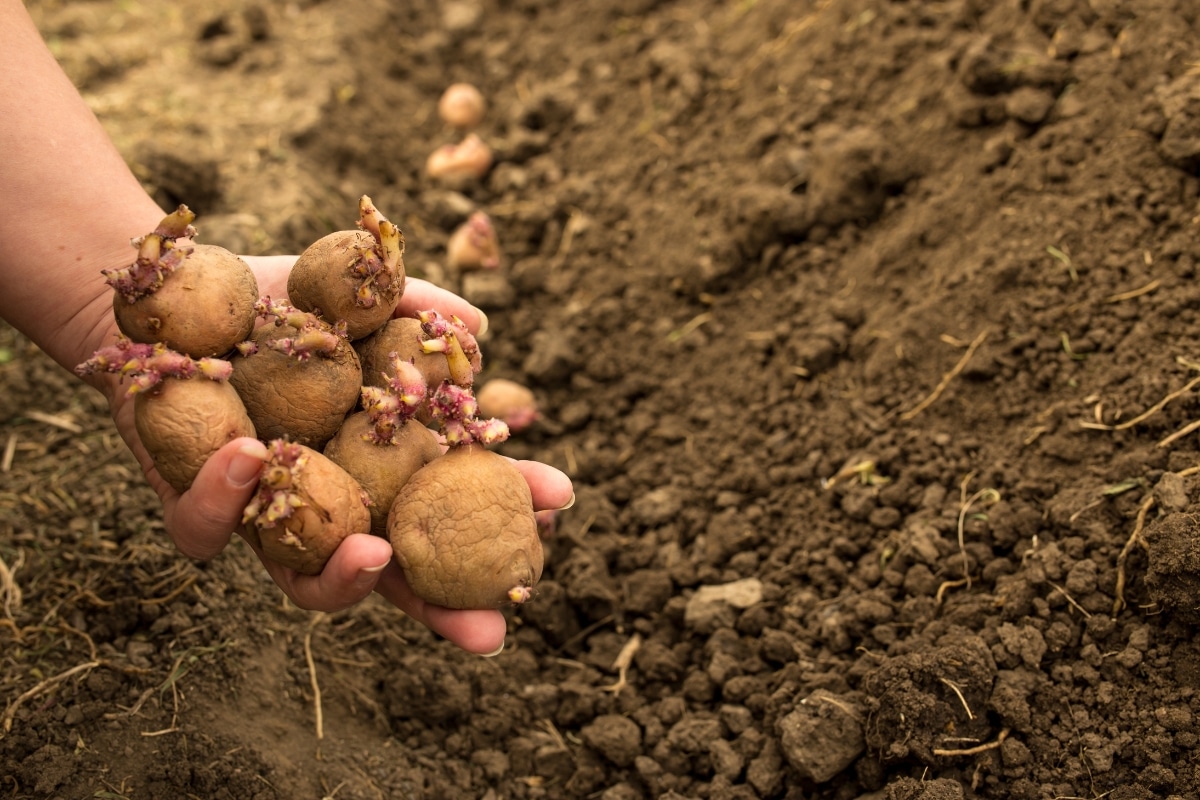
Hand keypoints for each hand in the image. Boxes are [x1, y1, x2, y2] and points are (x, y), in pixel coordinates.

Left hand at [104, 255, 573, 654]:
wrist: (174, 306)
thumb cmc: (276, 308)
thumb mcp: (354, 297)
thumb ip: (415, 309)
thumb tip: (479, 331)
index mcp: (380, 465)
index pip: (453, 501)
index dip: (506, 507)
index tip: (557, 499)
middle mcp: (333, 505)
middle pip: (397, 578)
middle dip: (444, 612)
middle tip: (489, 631)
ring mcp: (267, 519)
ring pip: (308, 586)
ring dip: (344, 580)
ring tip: (373, 552)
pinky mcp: (195, 508)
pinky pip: (209, 529)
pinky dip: (228, 498)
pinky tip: (253, 453)